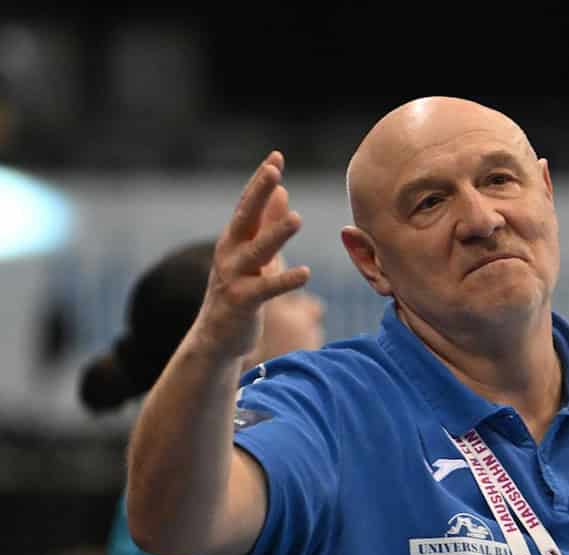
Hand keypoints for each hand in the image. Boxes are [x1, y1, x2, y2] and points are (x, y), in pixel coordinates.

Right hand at [192, 151, 311, 361]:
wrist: (217, 338)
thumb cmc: (239, 293)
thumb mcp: (253, 255)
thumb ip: (266, 224)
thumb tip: (282, 191)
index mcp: (234, 240)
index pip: (247, 205)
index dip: (260, 181)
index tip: (276, 156)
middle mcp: (230, 254)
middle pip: (244, 218)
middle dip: (258, 193)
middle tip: (273, 171)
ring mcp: (234, 278)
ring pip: (256, 251)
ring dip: (275, 234)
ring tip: (296, 218)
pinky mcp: (242, 303)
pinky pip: (266, 290)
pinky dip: (284, 280)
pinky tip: (306, 273)